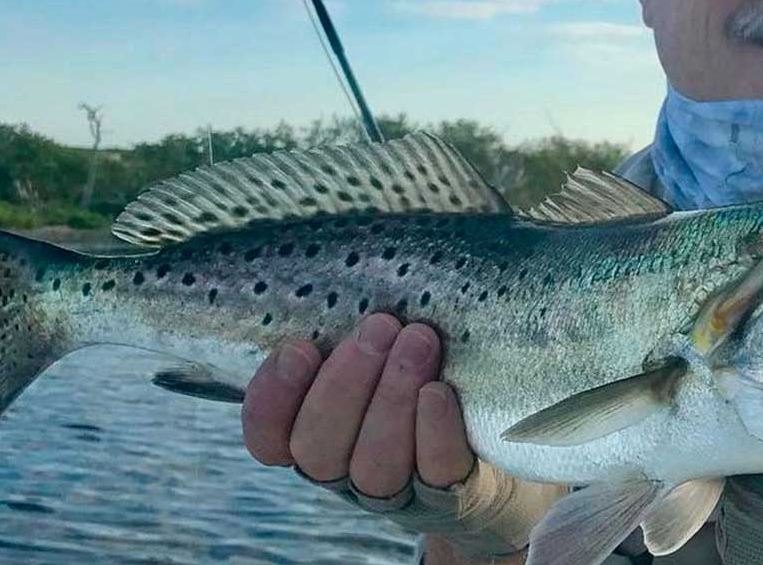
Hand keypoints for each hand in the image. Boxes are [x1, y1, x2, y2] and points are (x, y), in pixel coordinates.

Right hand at [242, 314, 473, 493]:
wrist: (494, 422)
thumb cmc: (416, 359)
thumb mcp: (376, 342)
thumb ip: (344, 321)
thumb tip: (340, 271)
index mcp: (311, 433)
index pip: (268, 436)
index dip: (273, 399)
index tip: (298, 347)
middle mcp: (344, 468)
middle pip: (319, 447)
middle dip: (345, 384)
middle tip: (380, 325)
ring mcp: (394, 488)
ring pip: (374, 464)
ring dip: (392, 398)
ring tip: (418, 341)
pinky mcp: (449, 491)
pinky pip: (436, 470)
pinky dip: (434, 430)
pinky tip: (439, 390)